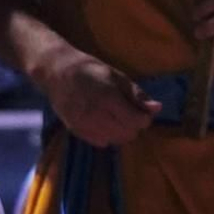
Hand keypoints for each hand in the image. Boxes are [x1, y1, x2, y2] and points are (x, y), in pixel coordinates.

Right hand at [41, 48, 159, 146]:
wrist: (56, 73)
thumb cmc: (89, 70)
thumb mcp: (117, 76)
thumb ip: (136, 94)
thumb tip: (157, 108)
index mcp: (109, 98)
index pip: (137, 121)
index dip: (144, 118)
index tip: (142, 111)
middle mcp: (97, 115)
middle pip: (128, 134)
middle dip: (134, 126)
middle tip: (129, 113)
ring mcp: (85, 125)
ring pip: (116, 141)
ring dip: (121, 132)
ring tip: (116, 118)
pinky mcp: (77, 131)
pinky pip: (101, 143)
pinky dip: (108, 136)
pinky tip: (104, 123)